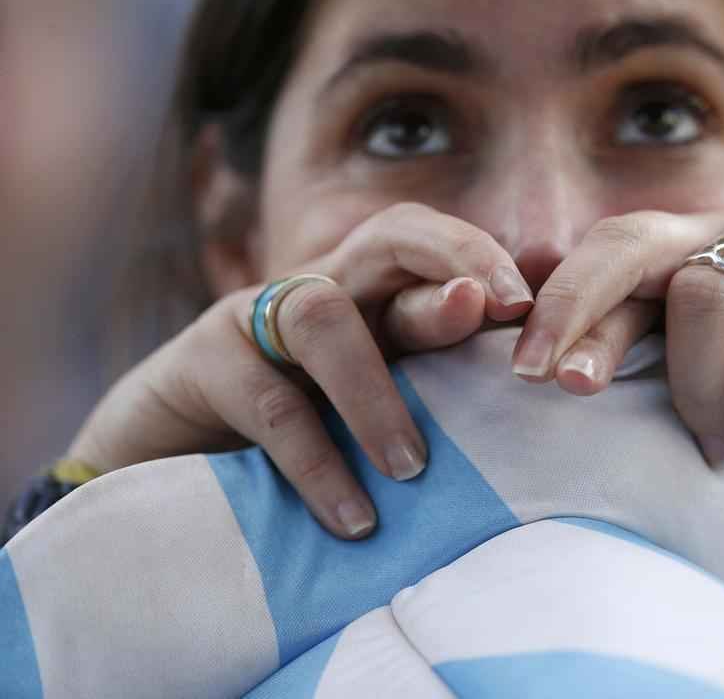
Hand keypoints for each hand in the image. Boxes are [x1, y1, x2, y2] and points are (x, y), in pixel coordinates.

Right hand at [68, 204, 535, 537]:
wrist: (165, 474)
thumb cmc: (292, 449)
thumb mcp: (370, 417)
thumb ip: (434, 392)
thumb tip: (525, 387)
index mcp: (371, 301)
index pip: (429, 247)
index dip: (478, 257)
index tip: (525, 304)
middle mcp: (320, 293)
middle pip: (389, 239)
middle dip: (452, 261)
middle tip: (497, 309)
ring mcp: (254, 318)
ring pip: (325, 318)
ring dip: (375, 394)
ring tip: (412, 469)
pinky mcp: (202, 362)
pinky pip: (271, 403)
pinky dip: (318, 462)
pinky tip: (353, 518)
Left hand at [511, 211, 723, 467]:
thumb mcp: (700, 367)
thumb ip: (638, 353)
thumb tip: (550, 368)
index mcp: (675, 250)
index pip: (599, 256)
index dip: (557, 305)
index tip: (522, 373)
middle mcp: (721, 234)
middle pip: (630, 240)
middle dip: (582, 308)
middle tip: (564, 385)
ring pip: (705, 296)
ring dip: (697, 389)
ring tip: (716, 448)